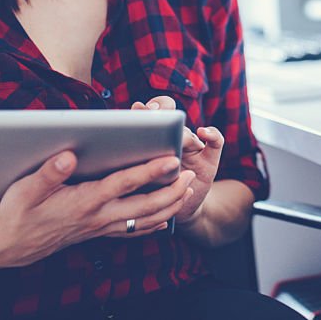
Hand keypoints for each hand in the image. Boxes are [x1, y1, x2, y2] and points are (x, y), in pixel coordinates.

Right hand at [0, 151, 196, 268]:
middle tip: (191, 174)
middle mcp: (98, 216)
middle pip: (145, 205)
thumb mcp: (24, 190)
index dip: (150, 171)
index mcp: (85, 201)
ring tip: (186, 190)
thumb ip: (48, 173)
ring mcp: (101, 227)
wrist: (11, 246)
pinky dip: (153, 224)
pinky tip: (165, 218)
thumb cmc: (18, 213)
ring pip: (144, 220)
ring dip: (169, 206)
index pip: (125, 183)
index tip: (171, 159)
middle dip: (171, 190)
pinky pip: (133, 231)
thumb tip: (68, 154)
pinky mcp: (99, 233)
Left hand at [131, 96, 222, 225]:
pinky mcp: (210, 160)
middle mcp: (176, 139)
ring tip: (174, 136)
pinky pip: (217, 142)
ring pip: (189, 132)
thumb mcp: (135, 175)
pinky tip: (203, 132)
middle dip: (163, 114)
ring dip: (181, 133)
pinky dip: (212, 134)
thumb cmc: (146, 192)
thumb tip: (103, 146)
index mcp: (156, 139)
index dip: (148, 108)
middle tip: (151, 113)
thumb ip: (128, 157)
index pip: (156, 112)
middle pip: (173, 119)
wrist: (169, 211)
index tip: (137, 108)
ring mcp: (194, 148)